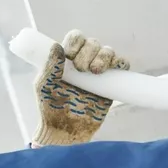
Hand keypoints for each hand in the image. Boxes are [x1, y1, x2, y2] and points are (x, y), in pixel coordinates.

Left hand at [32, 30, 128, 145]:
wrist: (66, 130)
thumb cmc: (51, 108)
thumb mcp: (44, 86)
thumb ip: (49, 67)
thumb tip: (57, 46)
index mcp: (67, 58)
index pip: (76, 38)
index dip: (76, 42)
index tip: (70, 55)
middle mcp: (84, 61)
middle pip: (93, 42)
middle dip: (88, 52)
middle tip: (81, 69)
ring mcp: (100, 71)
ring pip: (108, 51)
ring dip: (103, 56)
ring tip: (95, 71)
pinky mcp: (112, 83)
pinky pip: (122, 65)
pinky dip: (121, 62)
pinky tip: (114, 68)